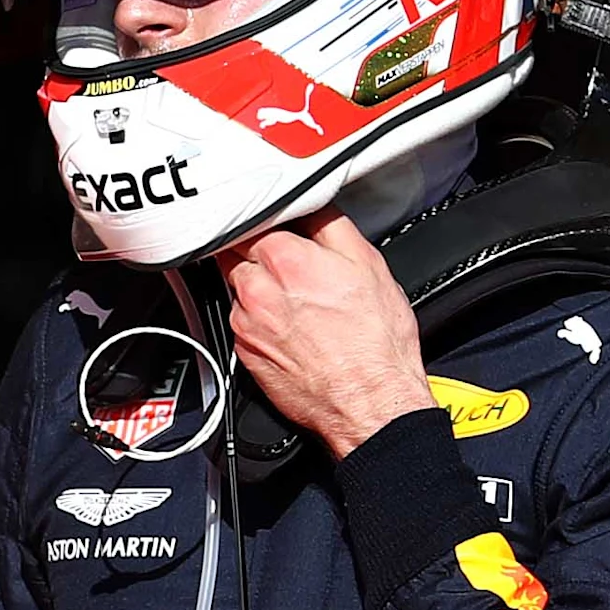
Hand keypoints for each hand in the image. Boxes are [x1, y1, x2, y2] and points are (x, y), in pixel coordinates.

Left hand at [215, 210, 434, 458]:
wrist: (368, 403)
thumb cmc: (375, 345)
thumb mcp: (369, 264)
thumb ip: (330, 224)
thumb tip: (313, 205)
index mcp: (286, 259)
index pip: (255, 217)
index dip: (269, 215)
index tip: (280, 220)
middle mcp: (257, 288)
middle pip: (234, 247)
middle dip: (254, 245)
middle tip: (285, 255)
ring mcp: (245, 320)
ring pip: (235, 282)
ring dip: (254, 279)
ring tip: (291, 293)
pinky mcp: (242, 348)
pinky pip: (239, 317)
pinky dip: (255, 312)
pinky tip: (287, 322)